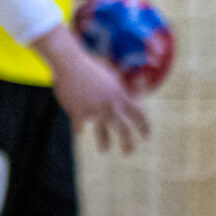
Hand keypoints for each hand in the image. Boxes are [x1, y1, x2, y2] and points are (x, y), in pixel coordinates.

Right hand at [33, 25, 150, 154]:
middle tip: (129, 152)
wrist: (69, 63)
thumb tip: (136, 94)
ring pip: (102, 133)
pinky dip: (79, 128)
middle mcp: (109, 106)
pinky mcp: (77, 112)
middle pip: (122, 130)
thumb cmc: (90, 66)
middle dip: (127, 143)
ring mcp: (93, 110)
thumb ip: (122, 87)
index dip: (143, 126)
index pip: (137, 115)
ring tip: (104, 150)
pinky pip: (79, 126)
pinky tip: (79, 130)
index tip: (146, 136)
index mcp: (119, 96)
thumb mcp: (110, 75)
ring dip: (104, 143)